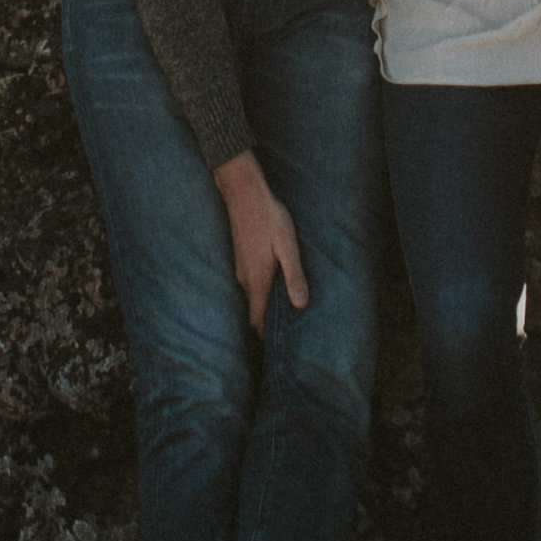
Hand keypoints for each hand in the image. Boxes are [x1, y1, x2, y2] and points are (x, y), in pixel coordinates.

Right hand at [212, 151, 307, 335]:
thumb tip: (301, 305)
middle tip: (285, 333)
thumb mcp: (288, 246)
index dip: (266, 336)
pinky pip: (248, 284)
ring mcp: (239, 268)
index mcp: (257, 281)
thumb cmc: (269, 219)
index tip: (279, 347)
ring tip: (283, 310)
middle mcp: (244, 279)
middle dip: (265, 325)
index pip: (256, 321)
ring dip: (262, 307)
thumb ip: (294, 276)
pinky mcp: (240, 258)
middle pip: (252, 312)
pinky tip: (273, 284)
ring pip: (249, 298)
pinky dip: (259, 292)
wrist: (244, 193)